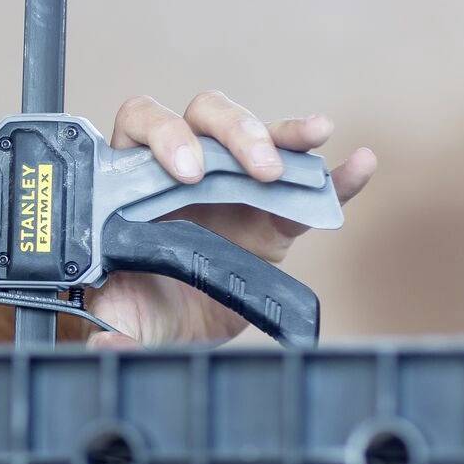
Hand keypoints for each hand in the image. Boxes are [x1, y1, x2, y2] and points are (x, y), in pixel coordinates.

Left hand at [90, 90, 377, 345]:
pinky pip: (308, 189)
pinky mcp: (271, 221)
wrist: (169, 336)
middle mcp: (182, 175)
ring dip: (283, 133)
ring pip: (255, 138)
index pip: (143, 127)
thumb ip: (105, 324)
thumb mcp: (112, 315)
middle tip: (255, 170)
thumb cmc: (130, 310)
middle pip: (204, 117)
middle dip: (232, 130)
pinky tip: (359, 164)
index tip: (186, 171)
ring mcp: (230, 191)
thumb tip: (104, 345)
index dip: (164, 134)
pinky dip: (336, 177)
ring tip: (313, 135)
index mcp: (134, 182)